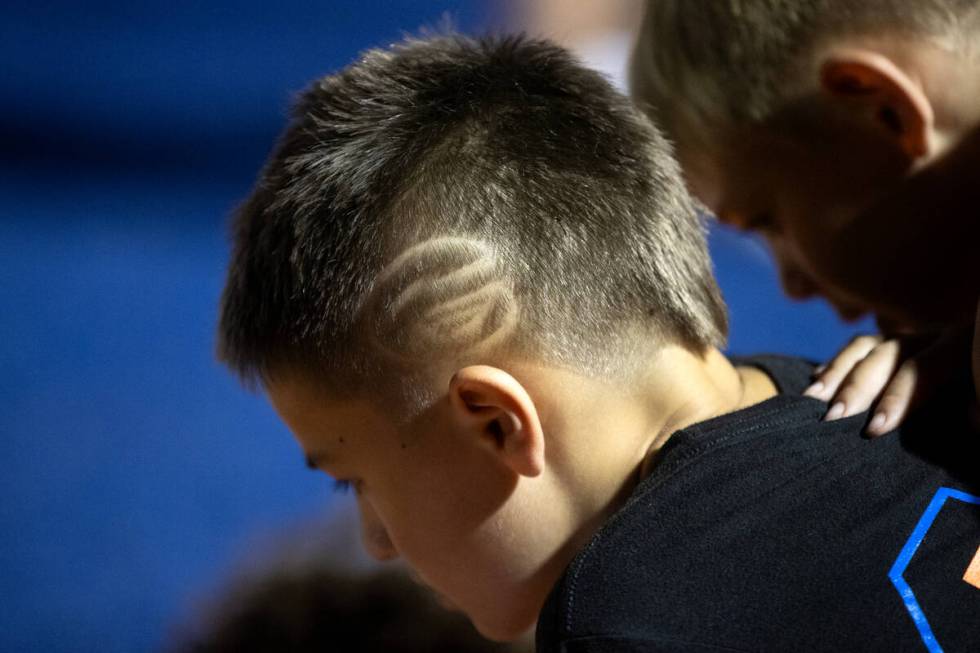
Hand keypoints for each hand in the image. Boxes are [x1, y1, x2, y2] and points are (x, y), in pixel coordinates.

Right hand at [804, 330, 967, 436]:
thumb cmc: (979, 407)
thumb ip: (976, 406)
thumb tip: (970, 419)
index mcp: (964, 347)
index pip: (923, 368)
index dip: (896, 398)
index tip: (874, 430)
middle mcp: (938, 336)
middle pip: (888, 355)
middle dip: (857, 387)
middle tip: (832, 418)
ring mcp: (914, 338)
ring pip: (868, 347)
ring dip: (838, 373)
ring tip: (813, 399)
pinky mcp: (896, 345)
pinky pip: (859, 348)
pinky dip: (836, 365)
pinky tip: (817, 383)